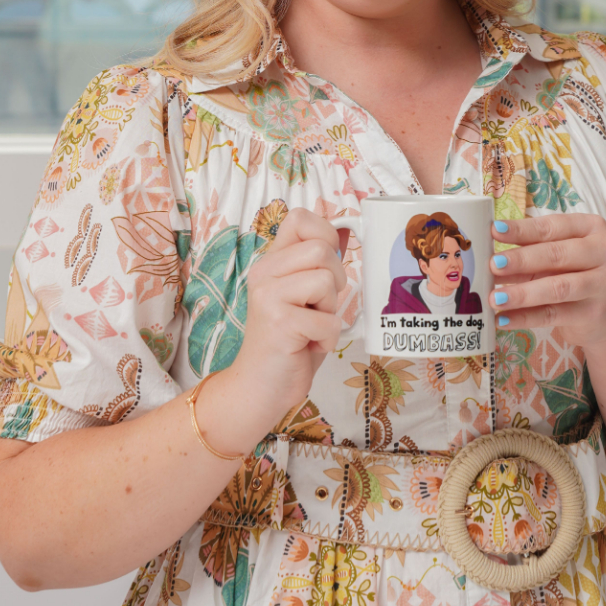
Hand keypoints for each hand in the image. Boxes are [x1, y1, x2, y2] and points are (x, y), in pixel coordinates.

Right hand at [217, 207, 347, 434]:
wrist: (260, 388)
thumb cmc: (289, 343)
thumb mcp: (305, 296)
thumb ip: (318, 266)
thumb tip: (346, 232)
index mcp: (270, 262)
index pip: (299, 218)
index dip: (325, 234)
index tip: (327, 264)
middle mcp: (264, 273)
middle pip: (322, 249)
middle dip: (335, 280)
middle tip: (319, 306)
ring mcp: (268, 296)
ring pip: (326, 280)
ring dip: (330, 310)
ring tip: (312, 326)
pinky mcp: (279, 322)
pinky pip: (328, 320)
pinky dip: (328, 338)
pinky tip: (308, 345)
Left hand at [489, 213, 605, 353]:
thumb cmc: (578, 274)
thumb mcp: (559, 257)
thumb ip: (531, 251)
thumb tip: (491, 255)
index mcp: (592, 228)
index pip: (553, 227)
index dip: (522, 229)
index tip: (494, 230)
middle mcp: (604, 252)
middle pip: (557, 254)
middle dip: (521, 260)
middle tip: (492, 265)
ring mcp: (604, 284)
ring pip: (557, 287)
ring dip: (522, 293)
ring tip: (495, 298)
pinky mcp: (595, 314)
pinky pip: (554, 315)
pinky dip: (526, 318)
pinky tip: (504, 319)